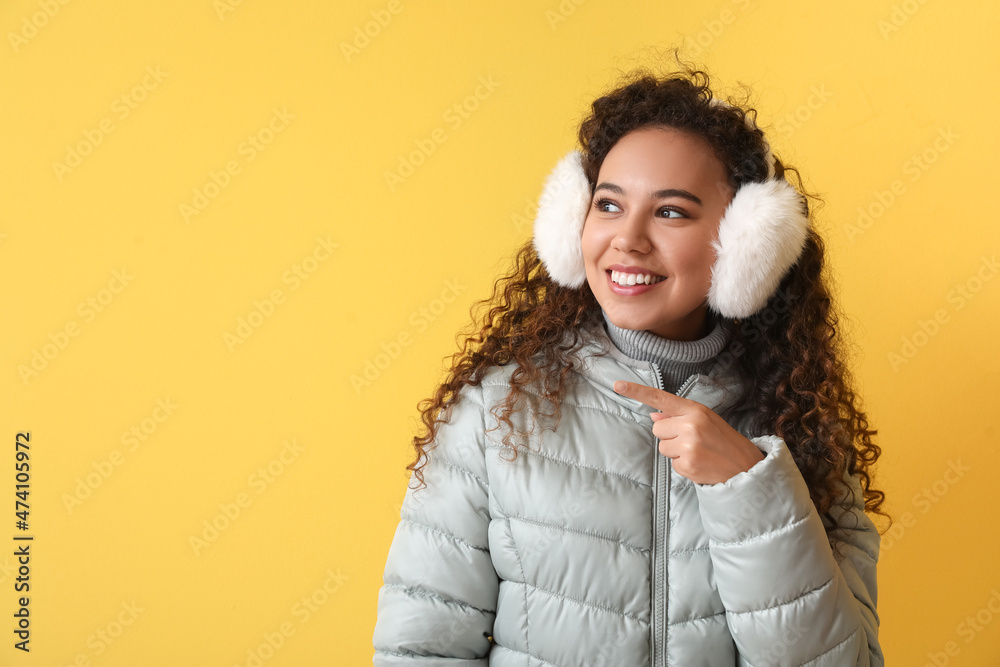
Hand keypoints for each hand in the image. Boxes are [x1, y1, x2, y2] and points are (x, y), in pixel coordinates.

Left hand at [613, 380, 764, 484]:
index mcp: (694, 409)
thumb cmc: (723, 440)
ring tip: (697, 452)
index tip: (617, 385)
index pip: (660, 397)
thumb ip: (678, 416)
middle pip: (657, 429)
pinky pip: (671, 463)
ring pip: (662, 447)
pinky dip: (682, 465)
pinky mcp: (686, 464)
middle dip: (669, 436)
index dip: (637, 391)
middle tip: (692, 441)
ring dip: (675, 451)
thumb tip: (654, 416)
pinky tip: (699, 463)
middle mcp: (690, 424)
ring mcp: (688, 445)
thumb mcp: (705, 420)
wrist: (745, 466)